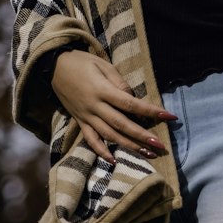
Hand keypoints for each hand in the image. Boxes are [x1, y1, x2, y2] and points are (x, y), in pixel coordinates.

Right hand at [51, 50, 177, 166]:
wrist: (53, 67)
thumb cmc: (82, 62)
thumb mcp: (102, 65)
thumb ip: (119, 83)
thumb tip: (134, 99)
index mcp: (102, 90)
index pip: (131, 104)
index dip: (150, 111)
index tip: (169, 116)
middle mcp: (95, 106)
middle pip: (122, 124)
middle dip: (142, 137)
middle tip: (160, 146)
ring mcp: (86, 116)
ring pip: (109, 135)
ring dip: (128, 146)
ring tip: (146, 154)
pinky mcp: (79, 121)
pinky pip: (90, 139)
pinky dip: (101, 151)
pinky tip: (114, 160)